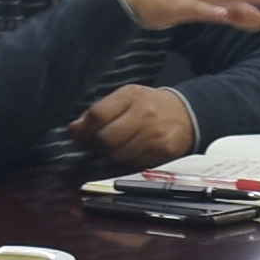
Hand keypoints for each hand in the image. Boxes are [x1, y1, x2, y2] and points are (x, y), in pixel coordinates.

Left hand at [70, 83, 202, 164]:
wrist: (186, 113)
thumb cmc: (149, 106)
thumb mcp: (125, 100)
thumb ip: (98, 113)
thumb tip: (73, 129)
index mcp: (130, 95)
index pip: (97, 115)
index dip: (83, 131)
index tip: (79, 138)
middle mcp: (144, 113)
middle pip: (105, 139)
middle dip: (96, 146)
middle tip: (97, 146)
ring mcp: (154, 133)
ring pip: (117, 155)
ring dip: (111, 155)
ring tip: (117, 147)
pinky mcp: (163, 150)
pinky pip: (133, 163)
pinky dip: (127, 161)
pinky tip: (132, 151)